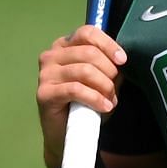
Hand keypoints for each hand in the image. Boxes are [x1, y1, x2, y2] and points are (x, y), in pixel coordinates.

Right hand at [36, 26, 126, 167]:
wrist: (68, 135)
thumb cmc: (86, 104)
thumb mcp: (102, 81)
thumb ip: (109, 67)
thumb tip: (120, 60)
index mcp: (65, 46)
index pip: (87, 33)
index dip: (108, 44)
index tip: (122, 60)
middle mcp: (51, 55)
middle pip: (89, 52)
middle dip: (109, 72)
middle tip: (114, 90)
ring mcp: (45, 74)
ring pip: (84, 70)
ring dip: (104, 87)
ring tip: (110, 101)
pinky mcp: (44, 93)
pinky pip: (75, 89)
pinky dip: (95, 98)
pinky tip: (104, 107)